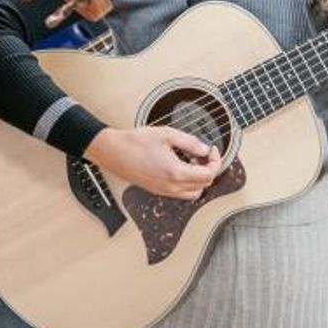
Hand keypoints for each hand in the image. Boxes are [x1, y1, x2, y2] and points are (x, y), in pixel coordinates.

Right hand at [84, 126, 221, 199]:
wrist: (113, 152)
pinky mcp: (157, 191)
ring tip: (192, 161)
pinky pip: (181, 193)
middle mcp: (171, 187)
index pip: (208, 174)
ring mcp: (164, 191)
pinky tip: (180, 166)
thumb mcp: (167, 134)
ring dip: (199, 179)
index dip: (215, 161)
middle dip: (208, 169)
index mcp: (176, 173)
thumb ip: (191, 143)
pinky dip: (187, 182)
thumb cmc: (135, 142)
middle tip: (203, 153)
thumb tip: (205, 150)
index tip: (212, 149)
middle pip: (204, 185)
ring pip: (193, 193)